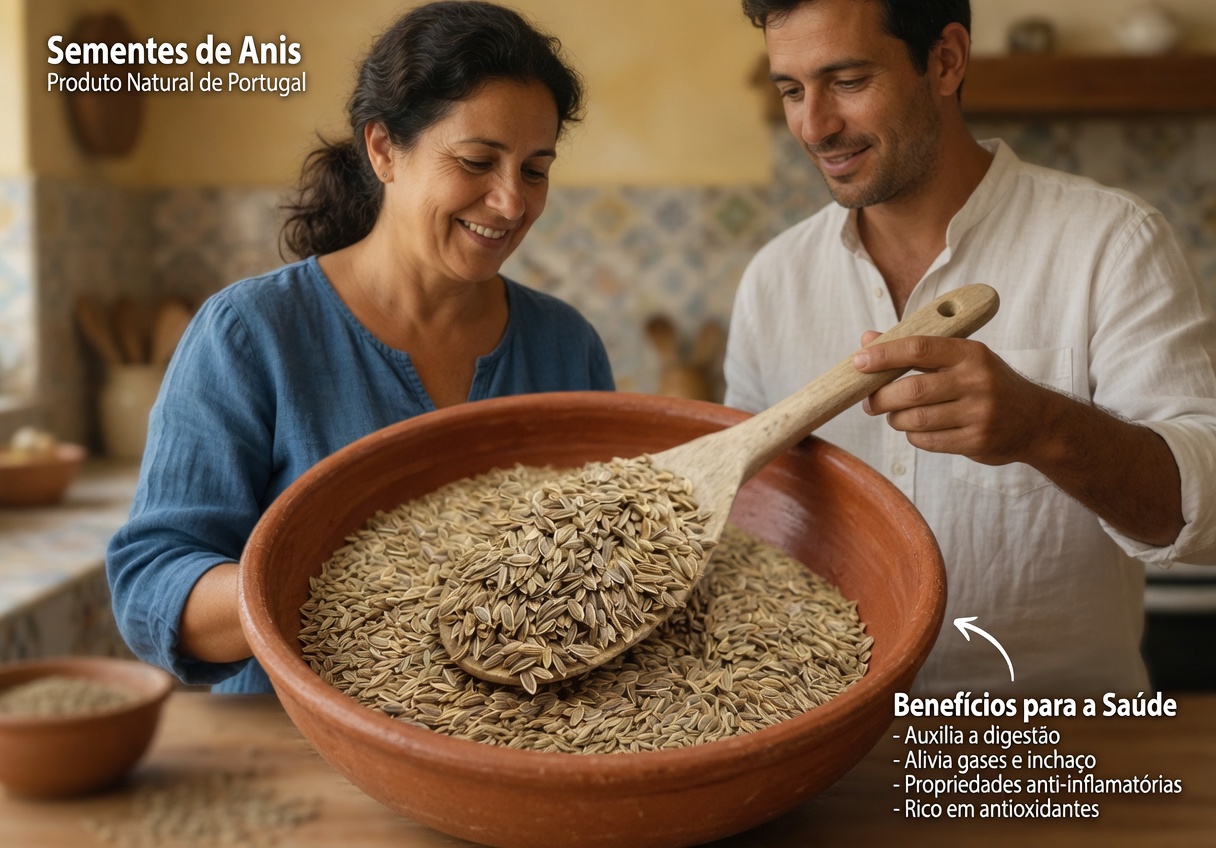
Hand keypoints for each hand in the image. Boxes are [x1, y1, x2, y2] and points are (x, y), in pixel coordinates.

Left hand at [854, 331, 1183, 545]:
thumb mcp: (961, 358)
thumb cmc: (988, 383)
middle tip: (870, 401)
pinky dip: (913, 436)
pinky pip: (927, 441)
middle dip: (881, 397)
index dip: (883, 355)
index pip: (918, 348)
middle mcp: (976, 381)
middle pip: (911, 390)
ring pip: (915, 419)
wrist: (1037, 421)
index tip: (858, 361)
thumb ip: (915, 350)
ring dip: (895, 419)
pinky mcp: (976, 441)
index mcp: (970, 353)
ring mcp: (978, 414)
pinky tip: (917, 429)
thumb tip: (866, 339)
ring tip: (894, 415)